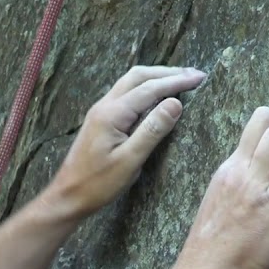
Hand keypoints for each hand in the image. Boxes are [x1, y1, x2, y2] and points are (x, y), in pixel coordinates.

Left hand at [47, 66, 206, 218]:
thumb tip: (175, 104)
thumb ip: (152, 130)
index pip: (150, 88)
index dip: (177, 81)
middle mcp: (105, 106)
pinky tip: (156, 97)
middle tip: (194, 75)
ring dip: (156, 78)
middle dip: (167, 73)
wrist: (67, 196)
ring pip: (130, 83)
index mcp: (112, 113)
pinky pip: (125, 94)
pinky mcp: (101, 120)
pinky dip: (145, 88)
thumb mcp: (130, 160)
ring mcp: (101, 111)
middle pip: (138, 76)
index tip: (200, 78)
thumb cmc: (98, 184)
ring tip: (180, 80)